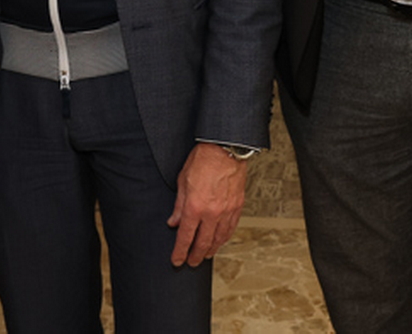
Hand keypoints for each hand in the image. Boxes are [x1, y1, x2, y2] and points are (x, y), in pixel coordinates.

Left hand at [167, 142, 248, 266]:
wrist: (226, 148)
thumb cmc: (204, 159)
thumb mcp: (183, 180)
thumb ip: (179, 205)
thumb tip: (174, 222)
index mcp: (195, 206)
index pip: (185, 237)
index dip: (180, 252)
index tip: (177, 260)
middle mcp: (212, 212)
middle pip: (203, 243)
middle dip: (195, 256)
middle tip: (191, 262)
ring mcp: (227, 211)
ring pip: (219, 238)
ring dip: (211, 250)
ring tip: (205, 255)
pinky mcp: (237, 206)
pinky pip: (231, 228)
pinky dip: (224, 238)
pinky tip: (220, 241)